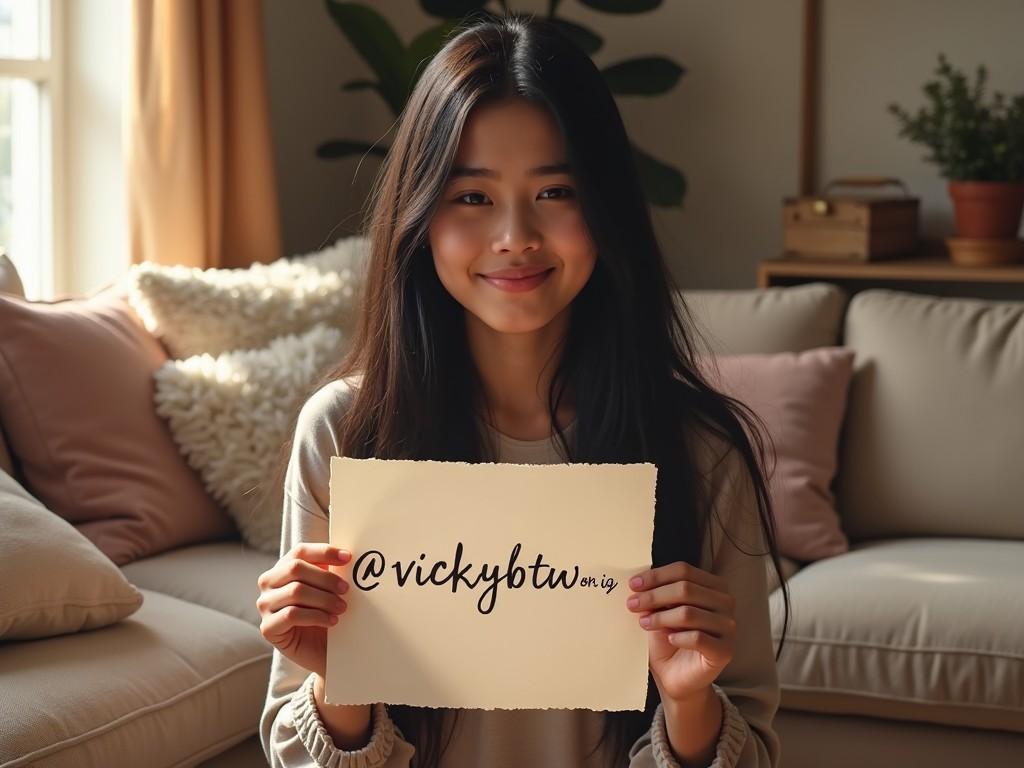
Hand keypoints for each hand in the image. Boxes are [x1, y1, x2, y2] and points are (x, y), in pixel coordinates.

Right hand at [256, 543, 351, 677]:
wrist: (322, 651)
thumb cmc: (325, 614)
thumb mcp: (328, 589)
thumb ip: (331, 571)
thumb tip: (348, 556)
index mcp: (283, 568)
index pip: (300, 552)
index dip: (324, 551)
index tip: (348, 558)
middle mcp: (268, 583)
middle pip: (296, 568)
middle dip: (326, 578)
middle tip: (346, 589)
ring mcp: (265, 605)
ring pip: (295, 591)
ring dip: (324, 599)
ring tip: (342, 608)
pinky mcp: (268, 627)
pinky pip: (292, 615)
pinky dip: (316, 616)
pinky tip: (331, 621)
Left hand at [626, 561, 735, 702]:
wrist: (676, 675)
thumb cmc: (669, 638)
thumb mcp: (660, 610)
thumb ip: (657, 593)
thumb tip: (639, 581)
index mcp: (713, 586)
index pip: (684, 570)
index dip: (657, 576)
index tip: (633, 584)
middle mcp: (725, 603)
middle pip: (685, 589)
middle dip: (654, 596)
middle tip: (632, 604)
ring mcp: (728, 627)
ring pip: (688, 613)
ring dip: (661, 617)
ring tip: (644, 623)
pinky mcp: (725, 650)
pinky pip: (697, 638)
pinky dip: (678, 637)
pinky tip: (669, 639)